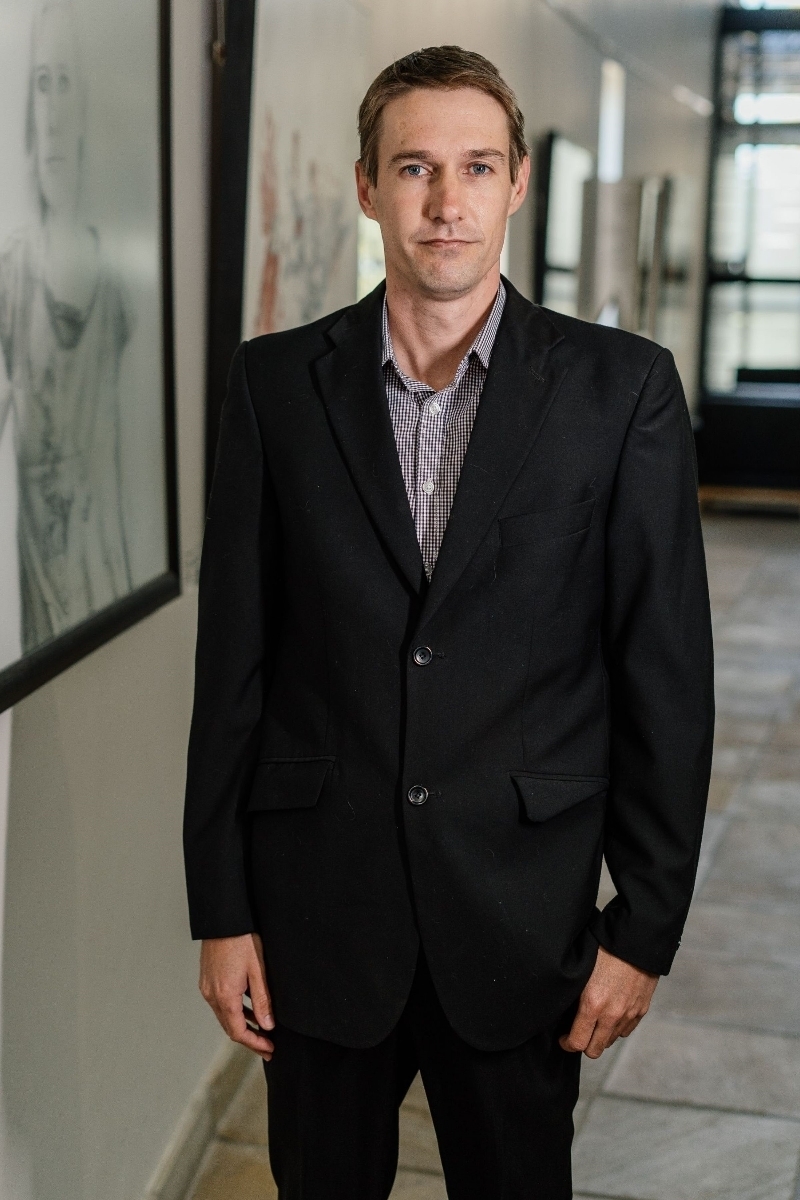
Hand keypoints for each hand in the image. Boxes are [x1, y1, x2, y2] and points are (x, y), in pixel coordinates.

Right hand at [199, 933, 274, 1060]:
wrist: (223, 919)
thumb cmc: (242, 940)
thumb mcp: (258, 970)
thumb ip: (262, 1000)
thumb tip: (267, 1025)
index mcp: (225, 996)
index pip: (238, 1032)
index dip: (255, 1044)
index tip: (270, 1050)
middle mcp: (212, 995)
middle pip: (230, 1028)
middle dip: (250, 1039)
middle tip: (268, 1046)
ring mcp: (207, 988)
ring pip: (224, 1016)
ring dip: (242, 1026)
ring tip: (262, 1030)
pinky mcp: (207, 980)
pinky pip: (220, 1004)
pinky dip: (234, 1012)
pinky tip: (248, 1010)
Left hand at [559, 945, 657, 1058]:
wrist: (636, 940)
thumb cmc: (604, 948)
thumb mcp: (582, 971)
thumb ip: (576, 996)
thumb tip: (567, 1012)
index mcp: (593, 1004)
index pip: (577, 1043)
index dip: (567, 1044)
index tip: (563, 1038)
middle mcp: (612, 1015)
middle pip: (594, 1050)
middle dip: (583, 1044)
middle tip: (577, 1033)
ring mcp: (628, 1014)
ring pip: (610, 1041)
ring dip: (600, 1036)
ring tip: (594, 1022)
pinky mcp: (641, 1010)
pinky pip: (625, 1031)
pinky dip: (616, 1028)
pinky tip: (610, 1015)